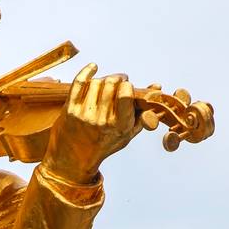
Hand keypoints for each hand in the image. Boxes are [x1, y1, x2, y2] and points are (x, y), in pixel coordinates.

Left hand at [43, 66, 141, 184]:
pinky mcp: (70, 110)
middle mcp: (102, 120)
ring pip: (96, 82)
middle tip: (118, 81)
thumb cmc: (104, 144)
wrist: (73, 161)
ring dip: (102, 80)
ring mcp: (85, 115)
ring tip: (104, 86)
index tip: (126, 87)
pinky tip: (93, 67)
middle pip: (111, 83)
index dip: (127, 86)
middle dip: (117, 79)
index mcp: (120, 126)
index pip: (126, 93)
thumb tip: (158, 87)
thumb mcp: (127, 133)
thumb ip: (143, 111)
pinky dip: (87, 71)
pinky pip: (79, 82)